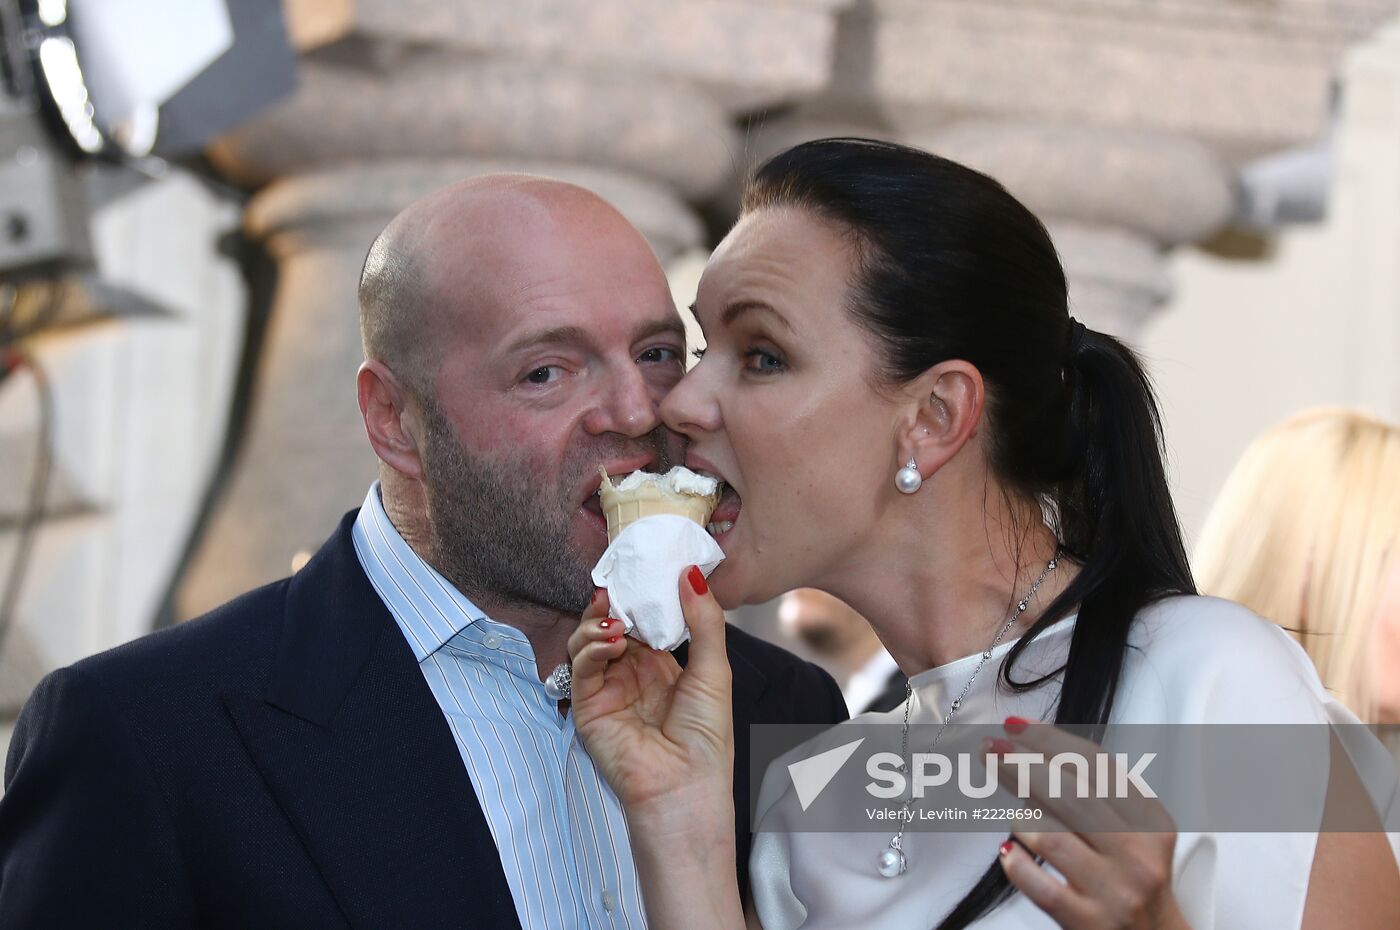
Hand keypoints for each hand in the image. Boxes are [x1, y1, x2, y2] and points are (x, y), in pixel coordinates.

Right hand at [567, 567, 733, 813]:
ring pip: (590, 642)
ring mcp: (609, 690)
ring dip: (597, 623)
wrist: (684, 788)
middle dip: (614, 604)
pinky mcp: (589, 707)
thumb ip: (703, 621)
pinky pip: (581, 667)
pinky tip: (611, 641)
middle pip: (612, 626)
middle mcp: (632, 675)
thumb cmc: (706, 737)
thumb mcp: (713, 669)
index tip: (644, 571)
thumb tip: (692, 573)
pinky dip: (591, 647)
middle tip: (619, 586)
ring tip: (615, 619)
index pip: (643, 621)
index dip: (641, 597)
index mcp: (662, 667)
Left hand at [987, 720, 1189, 929]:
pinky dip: (1016, 863)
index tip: (1015, 727)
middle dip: (1023, 765)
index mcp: (1150, 822)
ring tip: (1017, 818)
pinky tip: (1009, 853)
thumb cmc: (1131, 879)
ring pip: (1051, 836)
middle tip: (991, 749)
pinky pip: (1038, 885)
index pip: (1096, 765)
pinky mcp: (1087, 922)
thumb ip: (1091, 792)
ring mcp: (1113, 890)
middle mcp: (1137, 854)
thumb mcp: (1131, 831)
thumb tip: (1027, 751)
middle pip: (1070, 794)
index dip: (1051, 740)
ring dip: (1022, 819)